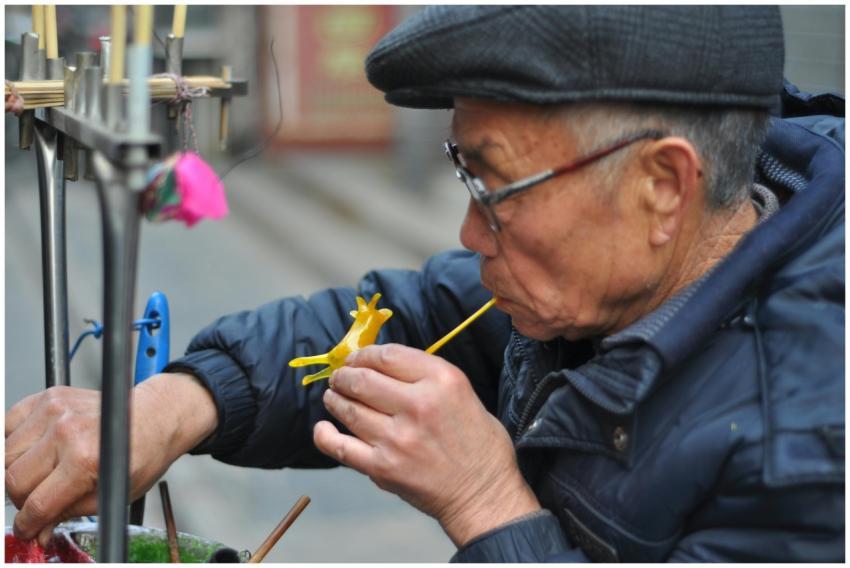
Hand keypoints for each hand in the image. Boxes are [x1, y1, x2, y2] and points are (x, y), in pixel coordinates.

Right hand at [5, 373, 216, 545]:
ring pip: (5, 454)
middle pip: (13, 480)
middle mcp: (67, 431)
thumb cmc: (141, 452)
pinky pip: (8, 424)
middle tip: (36, 502)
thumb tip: (38, 532)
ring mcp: (55, 410)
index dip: (28, 524)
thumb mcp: (112, 494)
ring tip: (38, 474)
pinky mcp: (48, 396)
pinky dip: (12, 442)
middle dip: (20, 499)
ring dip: (14, 470)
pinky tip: (32, 450)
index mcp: (85, 459)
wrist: (155, 416)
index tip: (27, 528)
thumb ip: (69, 513)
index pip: (36, 505)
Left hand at [313, 344, 539, 545]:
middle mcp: (418, 405)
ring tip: (333, 397)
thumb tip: (382, 366)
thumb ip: (426, 377)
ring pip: (348, 409)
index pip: (387, 355)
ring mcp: (397, 438)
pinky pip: (340, 446)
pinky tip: (323, 428)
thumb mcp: (464, 392)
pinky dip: (325, 435)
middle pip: (362, 378)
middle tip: (340, 377)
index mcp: (442, 380)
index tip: (355, 358)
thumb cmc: (479, 444)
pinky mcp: (383, 467)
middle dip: (344, 374)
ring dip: (334, 399)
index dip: (363, 354)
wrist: (483, 494)